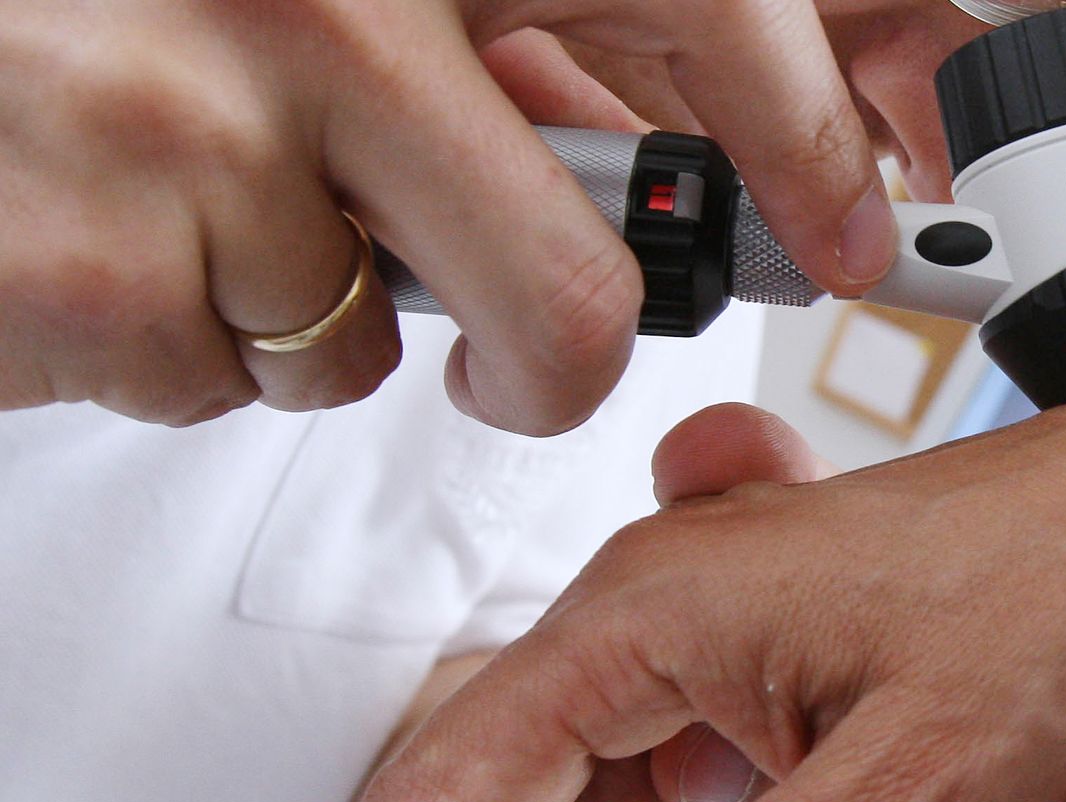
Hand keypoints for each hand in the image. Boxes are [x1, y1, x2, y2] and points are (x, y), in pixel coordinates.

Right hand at [2, 0, 899, 430]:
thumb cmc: (98, 18)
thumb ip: (476, 37)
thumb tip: (636, 132)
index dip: (795, 125)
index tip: (846, 224)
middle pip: (574, 273)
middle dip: (563, 358)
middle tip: (529, 362)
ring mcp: (203, 128)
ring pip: (388, 347)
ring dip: (315, 318)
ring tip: (201, 209)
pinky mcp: (109, 272)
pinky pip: (248, 381)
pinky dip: (201, 346)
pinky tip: (120, 238)